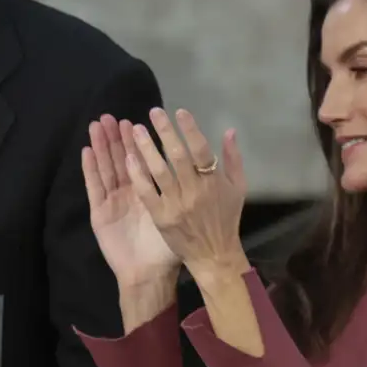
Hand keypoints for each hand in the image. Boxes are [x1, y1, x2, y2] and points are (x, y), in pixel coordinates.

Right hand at [83, 114, 180, 287]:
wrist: (149, 274)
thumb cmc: (169, 249)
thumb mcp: (184, 215)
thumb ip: (191, 191)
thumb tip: (207, 166)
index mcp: (149, 192)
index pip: (142, 160)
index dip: (138, 141)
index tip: (137, 121)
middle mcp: (129, 193)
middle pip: (120, 159)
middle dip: (116, 138)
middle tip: (112, 116)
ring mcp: (112, 202)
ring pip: (106, 168)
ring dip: (101, 146)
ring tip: (97, 125)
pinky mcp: (100, 212)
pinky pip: (94, 187)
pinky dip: (89, 169)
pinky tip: (87, 150)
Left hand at [127, 108, 248, 277]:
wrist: (213, 254)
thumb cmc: (226, 219)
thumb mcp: (238, 188)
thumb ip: (233, 159)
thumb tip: (229, 130)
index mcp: (215, 182)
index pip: (202, 150)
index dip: (190, 130)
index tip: (179, 111)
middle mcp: (196, 191)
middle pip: (177, 156)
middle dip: (165, 132)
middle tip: (153, 112)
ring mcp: (177, 204)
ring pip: (159, 171)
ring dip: (146, 149)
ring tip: (135, 130)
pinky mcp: (161, 217)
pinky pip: (147, 193)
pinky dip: (138, 175)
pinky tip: (128, 159)